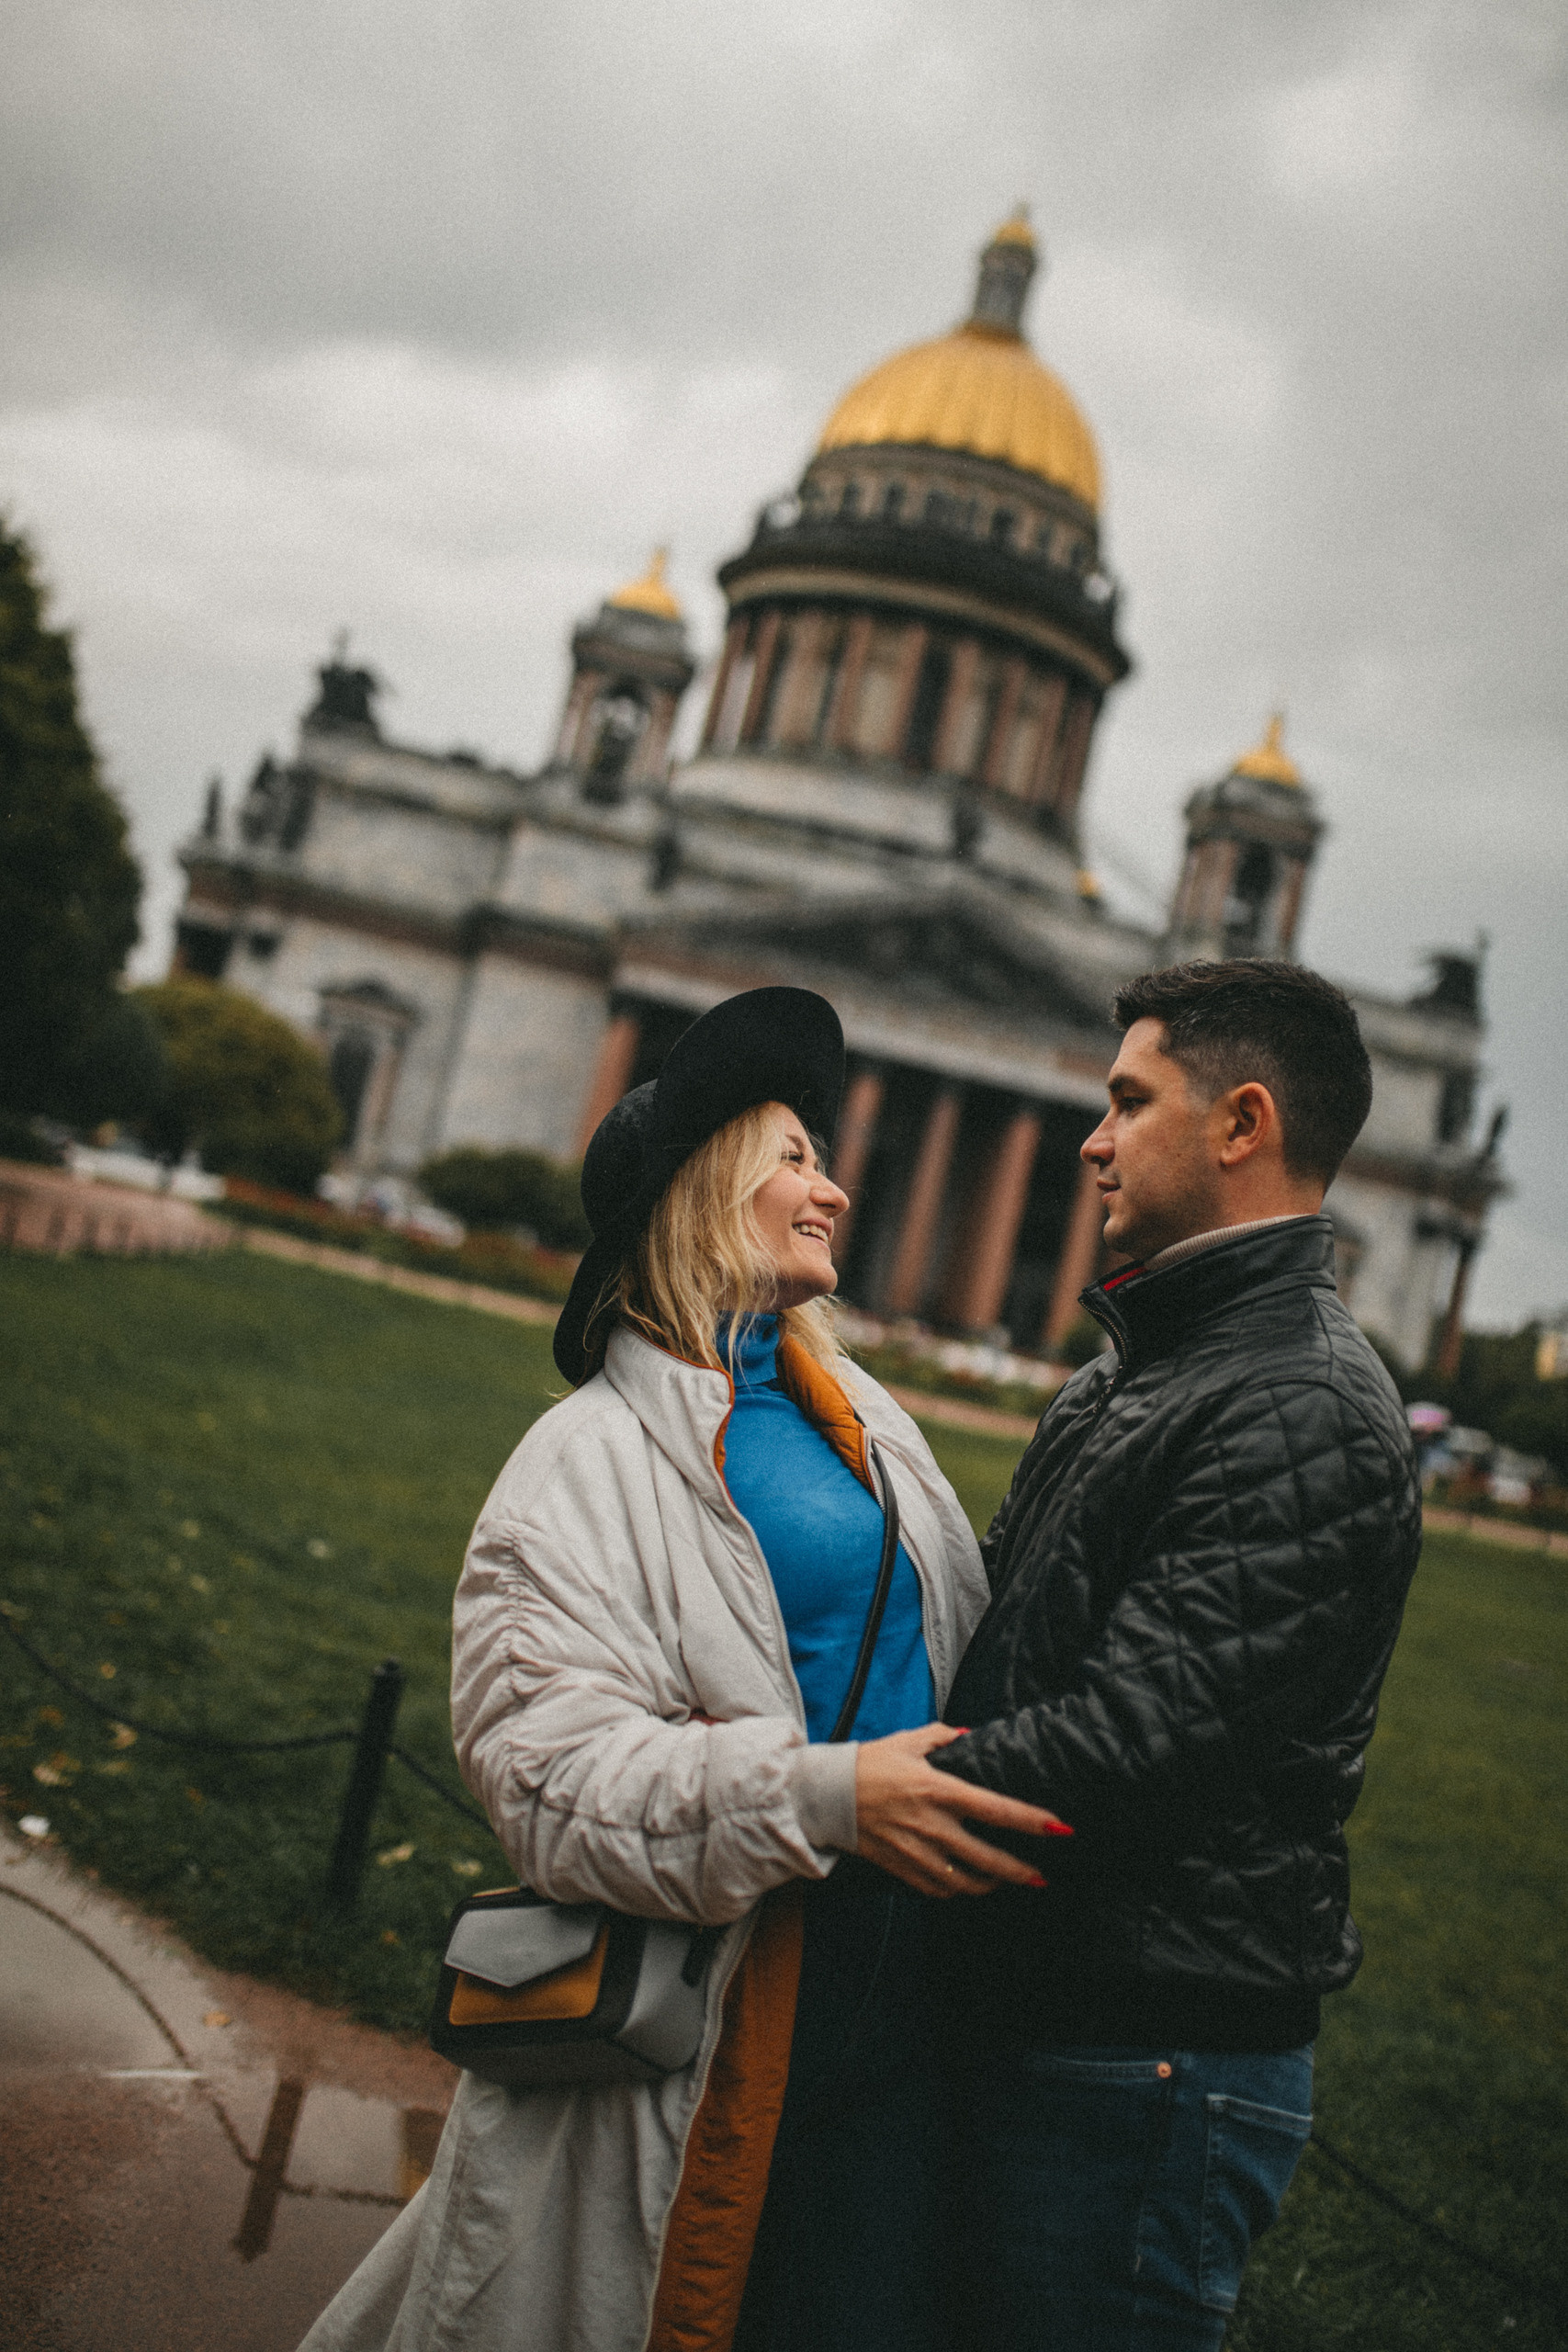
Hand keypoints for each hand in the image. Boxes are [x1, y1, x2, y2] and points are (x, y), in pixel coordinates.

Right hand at [853, 1723, 1068, 1898]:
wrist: (826, 1794)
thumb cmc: (869, 1764)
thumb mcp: (907, 1741)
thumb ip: (942, 1737)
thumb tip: (968, 1736)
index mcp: (938, 1790)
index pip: (996, 1809)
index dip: (1031, 1820)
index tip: (1059, 1828)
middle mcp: (932, 1825)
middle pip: (989, 1858)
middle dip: (1021, 1872)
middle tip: (1041, 1877)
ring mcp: (917, 1852)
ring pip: (966, 1882)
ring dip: (991, 1885)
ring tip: (1006, 1881)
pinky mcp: (901, 1868)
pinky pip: (939, 1889)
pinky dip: (957, 1890)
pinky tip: (967, 1883)